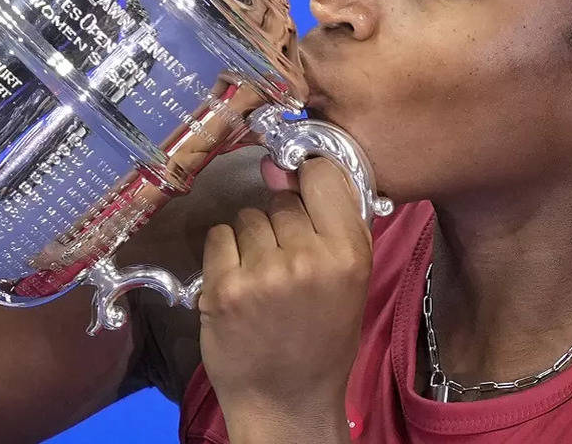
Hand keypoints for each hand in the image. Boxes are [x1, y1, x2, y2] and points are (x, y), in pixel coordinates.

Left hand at [198, 156, 372, 442]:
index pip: (324, 176)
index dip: (308, 179)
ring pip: (248, 216)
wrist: (287, 402)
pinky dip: (224, 254)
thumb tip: (290, 168)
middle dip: (280, 225)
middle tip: (285, 264)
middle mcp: (307, 259)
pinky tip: (238, 283)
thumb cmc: (322, 341)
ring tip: (262, 279)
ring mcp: (262, 273)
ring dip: (250, 240)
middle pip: (282, 202)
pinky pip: (219, 236)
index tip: (302, 189)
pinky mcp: (223, 287)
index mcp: (349, 256)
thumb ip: (334, 225)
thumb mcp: (352, 281)